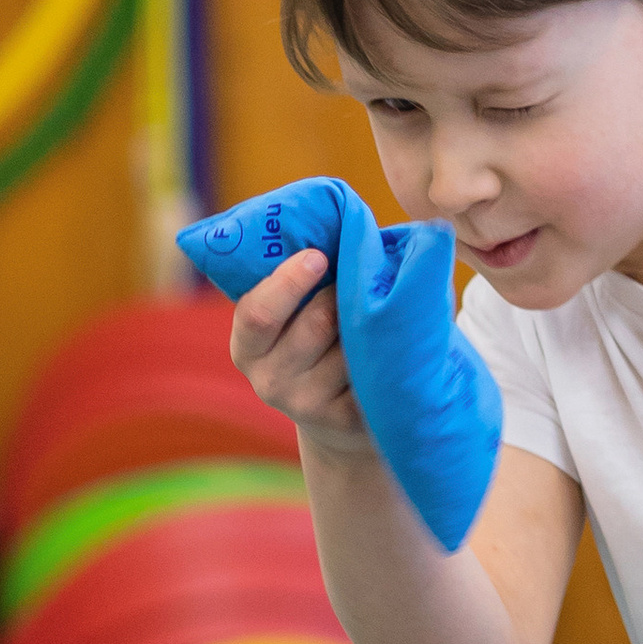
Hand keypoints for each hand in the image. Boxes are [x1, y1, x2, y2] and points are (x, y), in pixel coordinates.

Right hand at [225, 242, 369, 458]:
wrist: (341, 420)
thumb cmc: (323, 340)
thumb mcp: (297, 314)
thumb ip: (304, 277)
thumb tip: (345, 222)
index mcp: (248, 345)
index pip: (257, 314)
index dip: (287, 283)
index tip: (318, 256)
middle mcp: (269, 381)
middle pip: (315, 324)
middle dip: (344, 293)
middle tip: (363, 277)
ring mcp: (306, 406)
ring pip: (351, 347)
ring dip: (372, 322)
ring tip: (382, 310)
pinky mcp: (346, 422)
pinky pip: (375, 373)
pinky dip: (390, 352)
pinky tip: (394, 347)